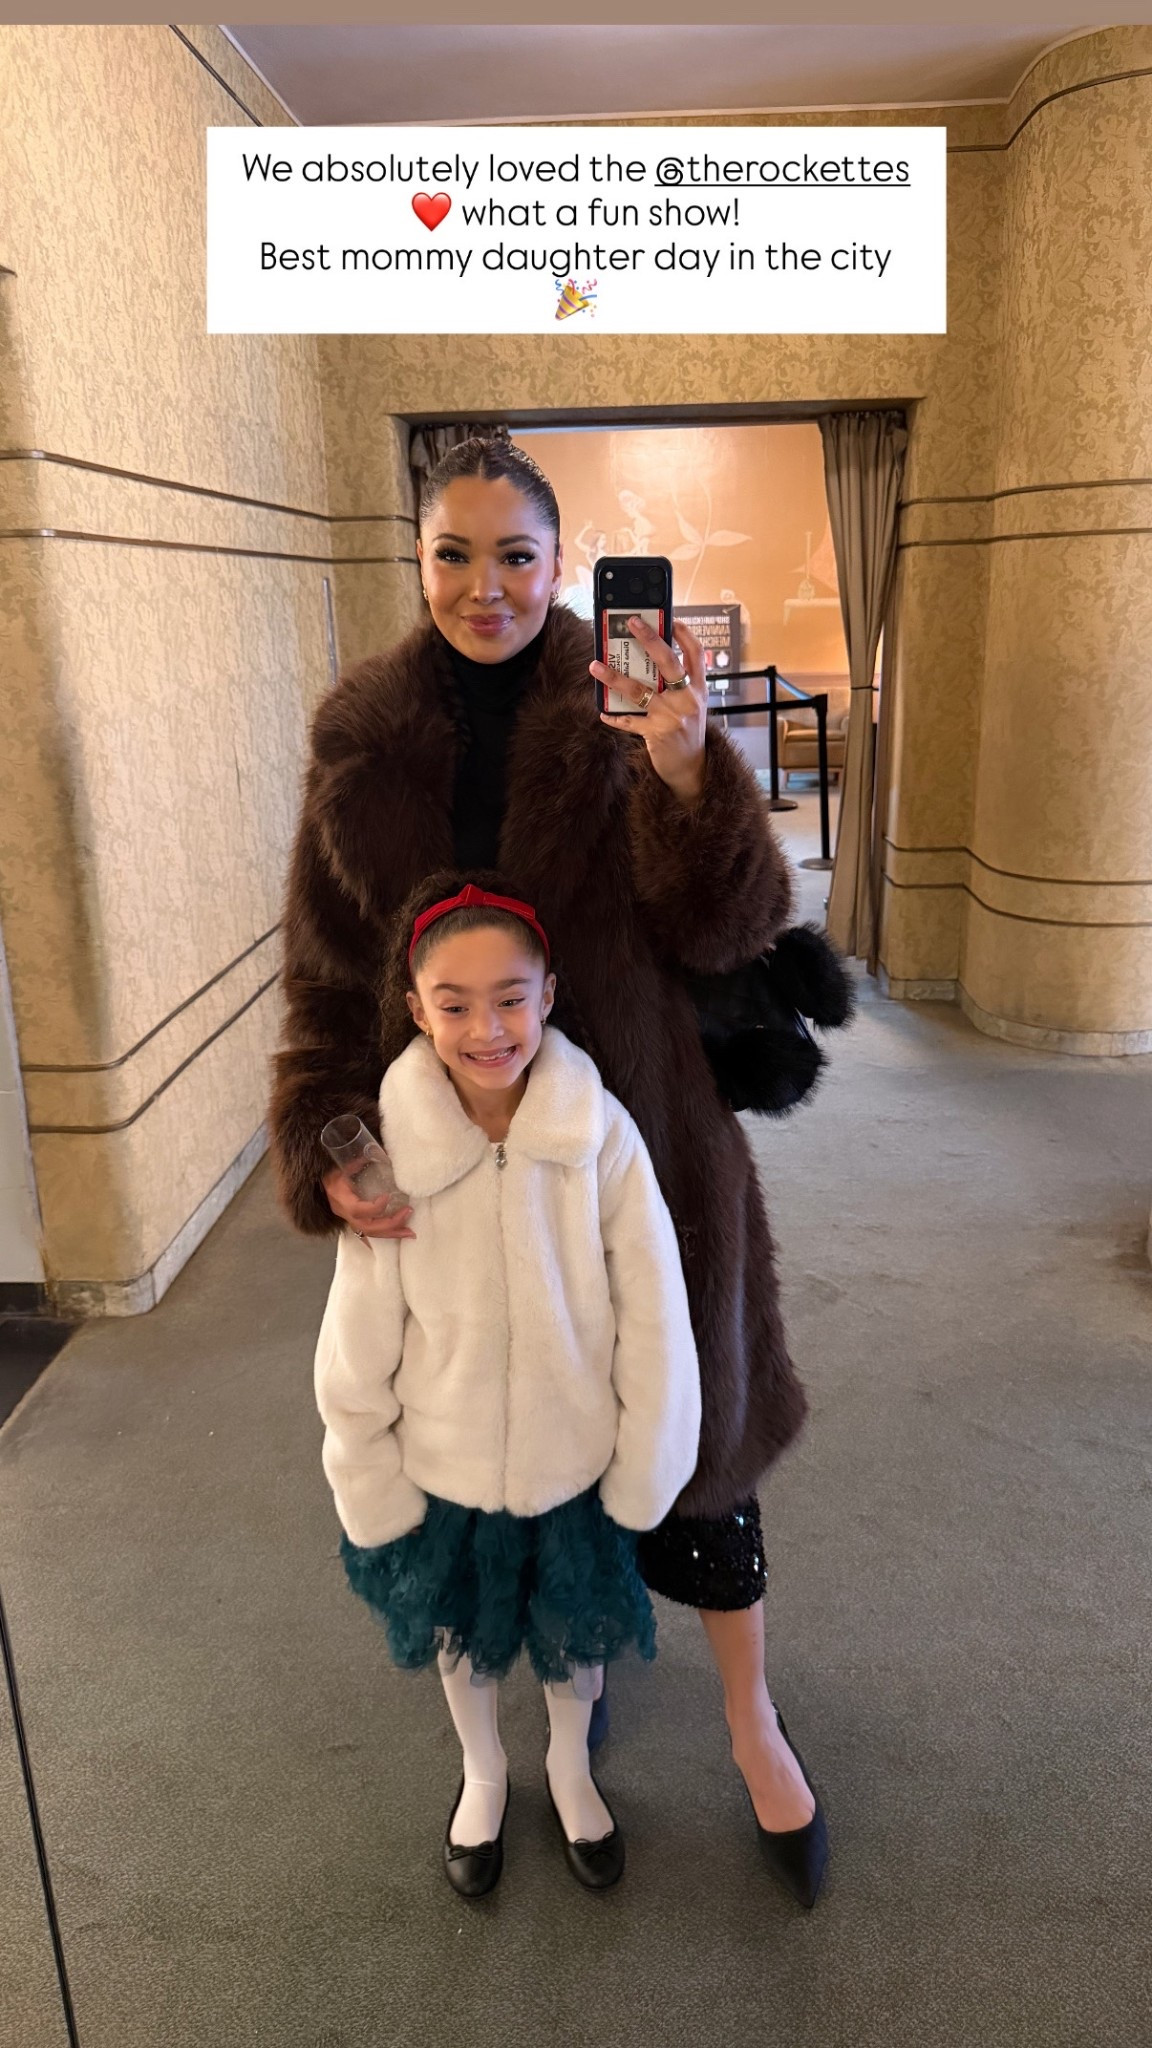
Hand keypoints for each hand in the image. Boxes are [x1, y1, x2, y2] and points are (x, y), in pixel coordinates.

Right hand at [323, 1166, 414, 1239]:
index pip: (357, 1210)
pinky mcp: (356, 1223)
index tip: (387, 1196)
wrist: (320, 1187)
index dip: (374, 1207)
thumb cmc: (330, 1175)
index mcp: (341, 1199)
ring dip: (393, 1233)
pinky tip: (401, 1234)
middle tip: (408, 1212)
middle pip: (368, 1227)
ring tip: (411, 1232)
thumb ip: (356, 1161)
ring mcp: (350, 1221)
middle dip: (390, 1223)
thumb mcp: (340, 1166)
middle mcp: (345, 1214)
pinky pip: (372, 1233)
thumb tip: (373, 1151)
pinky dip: (387, 1235)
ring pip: (371, 1233)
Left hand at [591, 616, 707, 806]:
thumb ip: (678, 683)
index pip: (696, 652)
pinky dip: (615, 716)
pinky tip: (603, 712)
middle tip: (632, 622)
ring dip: (614, 677)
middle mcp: (687, 699)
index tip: (669, 618)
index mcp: (698, 688)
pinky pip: (629, 721)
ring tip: (595, 666)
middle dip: (649, 638)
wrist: (692, 768)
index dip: (683, 633)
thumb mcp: (691, 704)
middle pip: (668, 662)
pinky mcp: (656, 734)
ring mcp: (672, 716)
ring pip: (639, 689)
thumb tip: (650, 659)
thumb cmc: (688, 731)